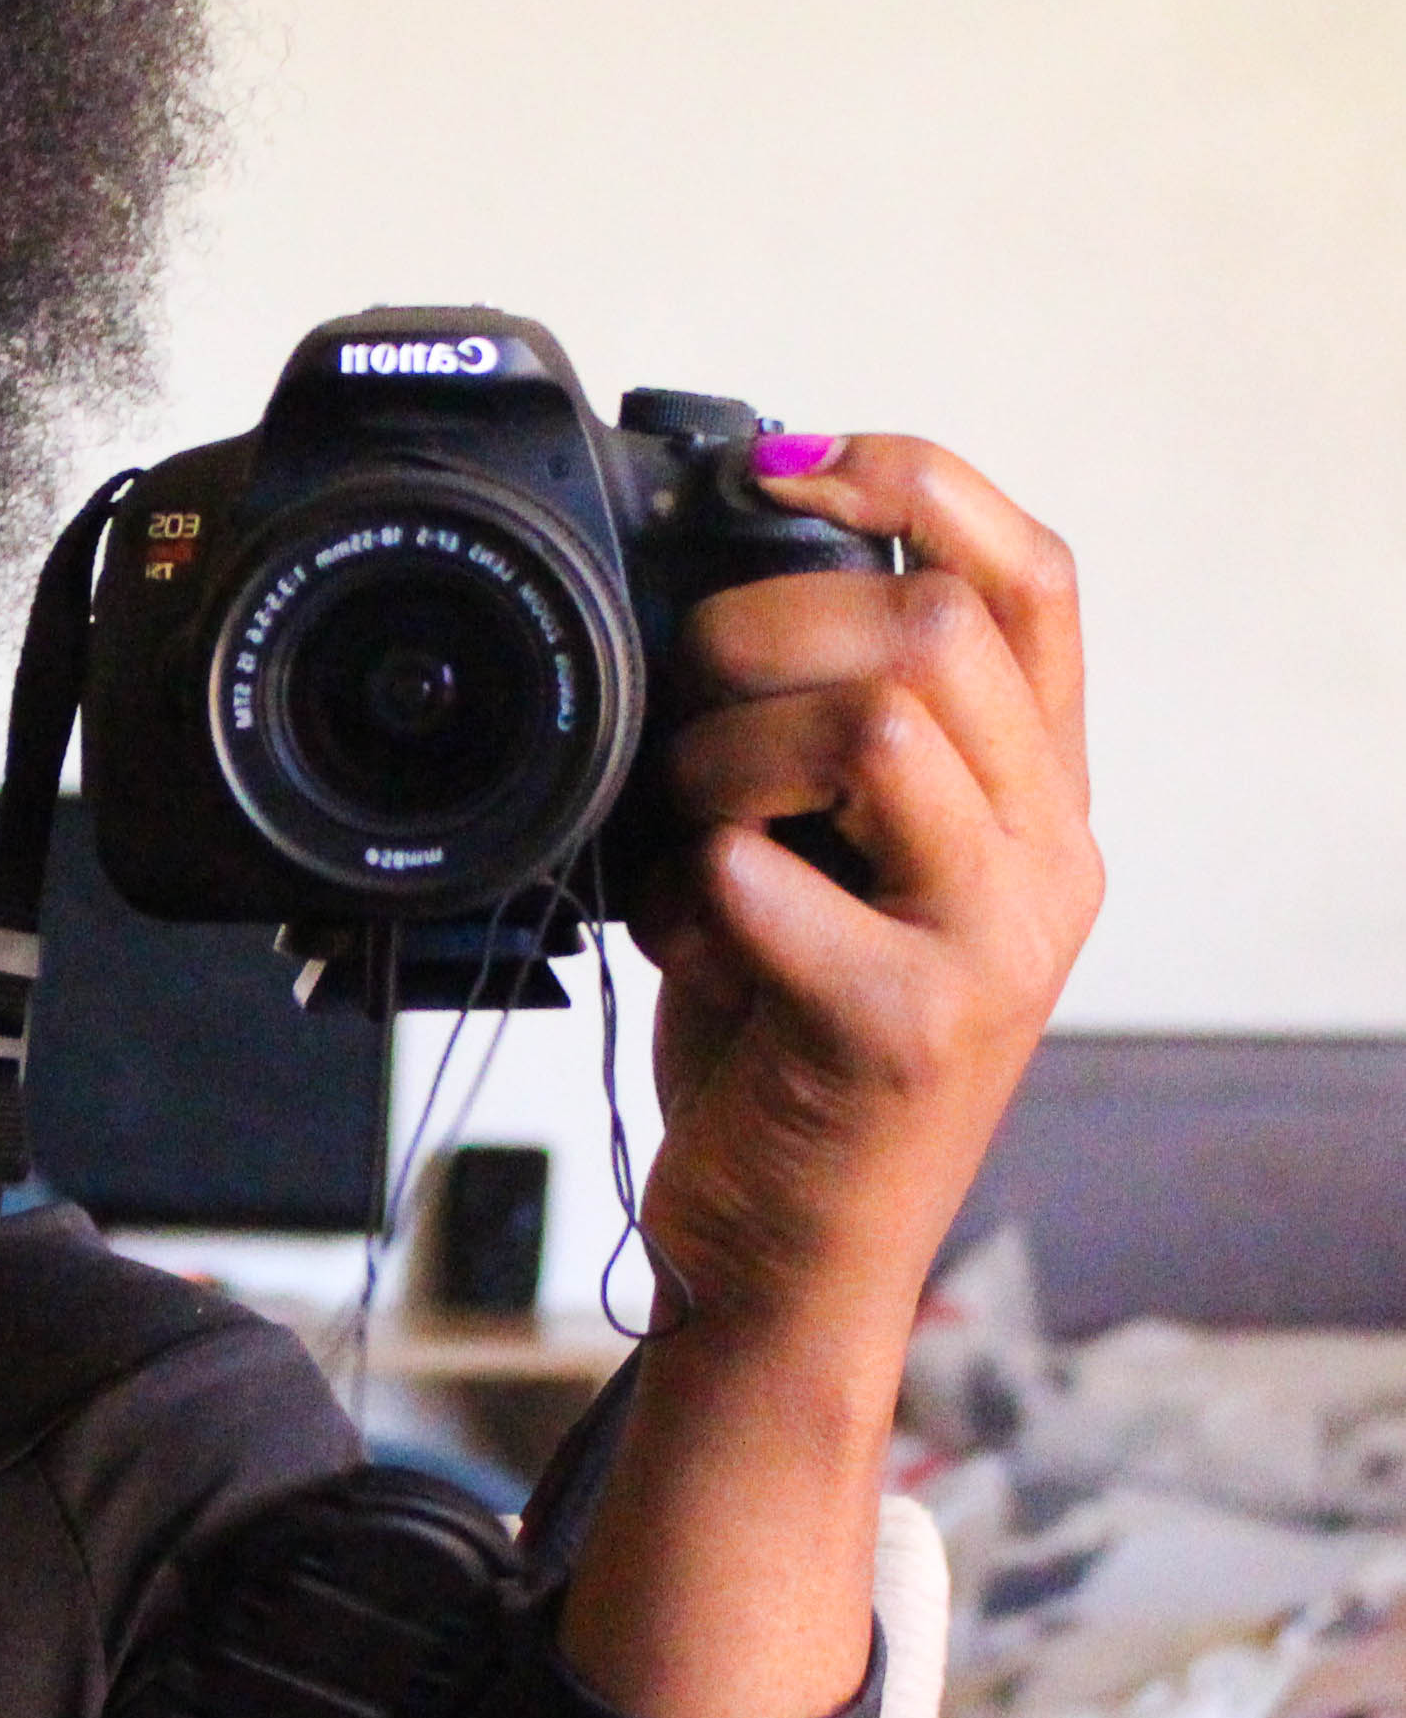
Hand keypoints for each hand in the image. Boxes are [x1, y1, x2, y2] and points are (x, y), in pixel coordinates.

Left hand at [559, 434, 1098, 1717]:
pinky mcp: (900, 1028)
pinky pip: (761, 878)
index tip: (787, 462)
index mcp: (1034, 804)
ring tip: (676, 826)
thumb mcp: (826, 867)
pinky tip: (670, 936)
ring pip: (873, 722)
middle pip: (939, 628)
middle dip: (767, 624)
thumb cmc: (784, 1047)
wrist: (783, 1255)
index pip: (1033, 580)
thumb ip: (819, 744)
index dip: (919, 483)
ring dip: (722, 751)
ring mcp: (989, 947)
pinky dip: (680, 886)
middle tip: (681, 699)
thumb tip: (720, 586)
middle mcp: (1047, 863)